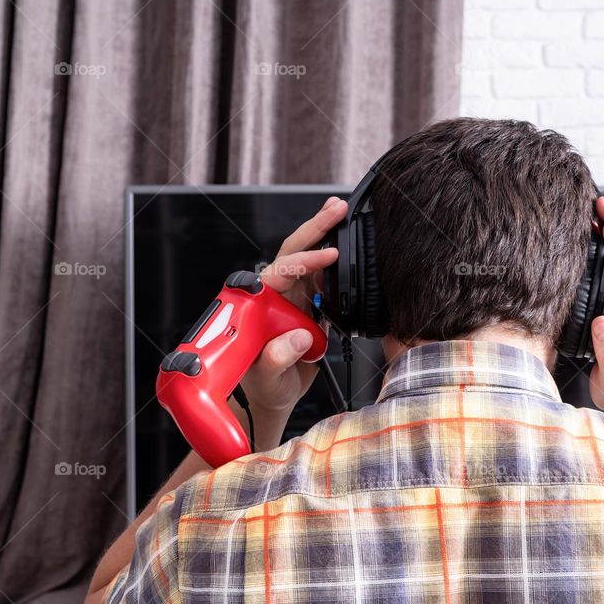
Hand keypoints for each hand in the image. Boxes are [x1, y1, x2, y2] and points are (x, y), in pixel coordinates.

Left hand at [238, 196, 347, 418]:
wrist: (274, 395)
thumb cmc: (264, 386)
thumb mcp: (268, 378)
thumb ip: (276, 358)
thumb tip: (297, 337)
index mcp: (257, 305)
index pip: (278, 273)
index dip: (303, 261)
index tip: (329, 255)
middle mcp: (273, 295)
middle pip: (291, 252)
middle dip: (314, 228)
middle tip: (337, 209)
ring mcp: (291, 297)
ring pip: (306, 257)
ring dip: (323, 233)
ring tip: (340, 212)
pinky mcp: (307, 302)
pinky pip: (321, 275)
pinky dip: (334, 257)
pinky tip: (345, 240)